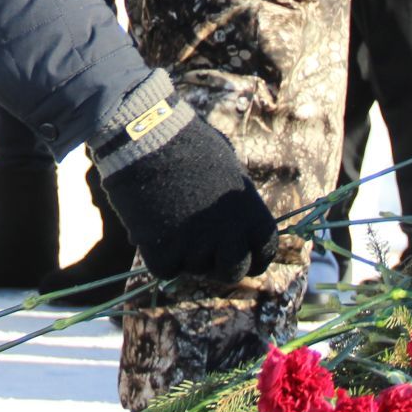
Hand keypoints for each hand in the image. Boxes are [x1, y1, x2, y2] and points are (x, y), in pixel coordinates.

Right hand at [92, 86, 277, 282]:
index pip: (264, 254)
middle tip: (199, 246)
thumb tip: (238, 225)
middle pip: (232, 273)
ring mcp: (198, 249)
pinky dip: (157, 255)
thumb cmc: (189, 144)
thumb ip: (238, 204)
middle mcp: (232, 238)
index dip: (249, 256)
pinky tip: (152, 225)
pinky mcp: (165, 254)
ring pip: (194, 269)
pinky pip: (165, 269)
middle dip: (217, 264)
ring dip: (184, 254)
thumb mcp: (229, 170)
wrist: (147, 137)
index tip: (234, 252)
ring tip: (169, 219)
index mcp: (254, 217)